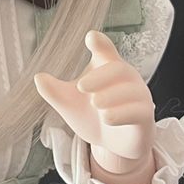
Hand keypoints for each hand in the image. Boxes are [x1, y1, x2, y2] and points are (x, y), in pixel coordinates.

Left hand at [34, 30, 154, 169]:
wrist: (112, 145)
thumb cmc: (93, 116)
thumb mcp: (69, 104)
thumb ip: (54, 92)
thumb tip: (38, 77)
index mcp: (106, 67)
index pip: (105, 49)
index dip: (100, 42)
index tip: (91, 37)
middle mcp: (126, 79)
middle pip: (118, 68)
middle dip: (100, 76)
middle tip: (81, 86)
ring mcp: (138, 97)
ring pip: (130, 90)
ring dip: (111, 96)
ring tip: (95, 103)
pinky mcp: (145, 117)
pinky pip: (139, 111)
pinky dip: (122, 113)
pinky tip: (107, 117)